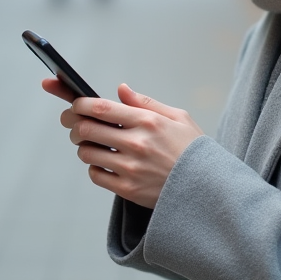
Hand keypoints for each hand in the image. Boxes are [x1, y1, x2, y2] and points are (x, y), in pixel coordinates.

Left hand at [43, 80, 203, 208]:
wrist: (208, 188)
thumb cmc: (192, 150)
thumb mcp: (178, 118)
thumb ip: (145, 103)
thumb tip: (120, 89)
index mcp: (148, 121)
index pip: (100, 108)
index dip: (79, 104)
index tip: (75, 104)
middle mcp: (137, 144)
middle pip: (85, 129)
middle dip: (72, 124)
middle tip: (73, 123)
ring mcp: (131, 168)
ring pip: (86, 153)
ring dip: (83, 146)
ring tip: (92, 144)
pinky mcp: (128, 189)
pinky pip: (96, 175)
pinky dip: (94, 168)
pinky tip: (105, 163)